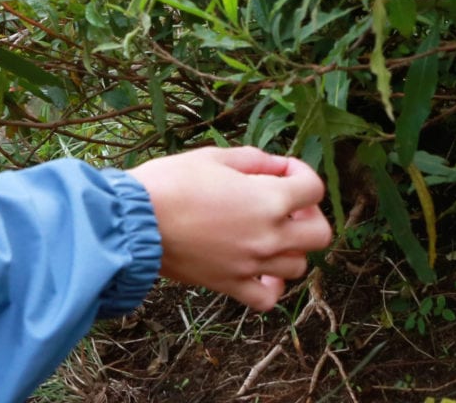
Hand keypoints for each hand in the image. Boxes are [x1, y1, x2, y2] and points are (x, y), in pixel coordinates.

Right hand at [128, 146, 333, 312]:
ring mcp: (251, 264)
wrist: (135, 221)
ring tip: (268, 234)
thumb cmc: (170, 183)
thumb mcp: (213, 157)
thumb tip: (276, 166)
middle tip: (286, 205)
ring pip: (299, 266)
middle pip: (320, 234)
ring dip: (291, 248)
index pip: (313, 188)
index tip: (282, 170)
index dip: (302, 172)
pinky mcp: (231, 284)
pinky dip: (271, 286)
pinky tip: (259, 269)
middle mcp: (268, 235)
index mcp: (268, 199)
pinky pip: (269, 298)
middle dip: (309, 215)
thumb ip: (253, 160)